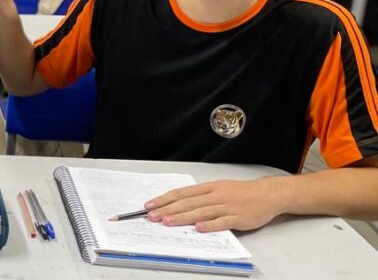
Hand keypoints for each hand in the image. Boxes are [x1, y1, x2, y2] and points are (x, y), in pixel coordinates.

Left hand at [144, 178, 284, 231]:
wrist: (267, 194)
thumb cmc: (240, 192)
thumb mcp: (218, 188)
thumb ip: (200, 196)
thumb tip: (177, 203)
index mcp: (209, 188)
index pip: (182, 193)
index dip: (164, 199)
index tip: (149, 205)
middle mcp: (215, 196)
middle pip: (188, 202)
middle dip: (168, 209)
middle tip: (152, 216)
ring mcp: (227, 207)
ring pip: (201, 211)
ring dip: (183, 217)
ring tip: (168, 221)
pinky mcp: (239, 218)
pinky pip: (223, 222)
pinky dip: (210, 225)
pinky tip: (199, 228)